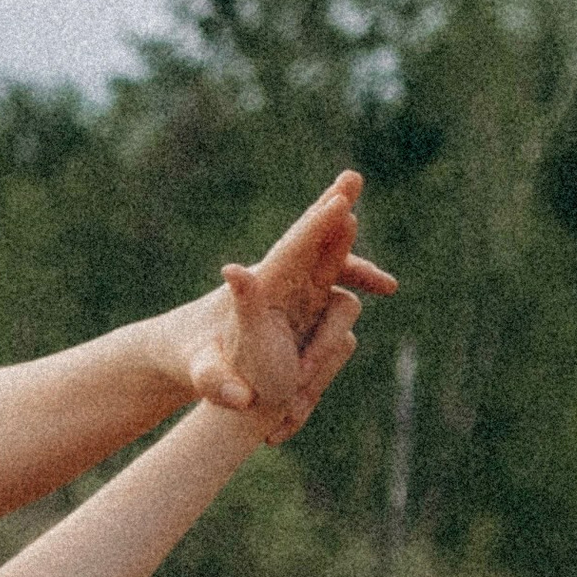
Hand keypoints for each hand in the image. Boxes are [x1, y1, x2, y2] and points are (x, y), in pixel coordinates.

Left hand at [179, 172, 395, 414]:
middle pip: (314, 241)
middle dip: (335, 217)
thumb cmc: (196, 364)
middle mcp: (277, 280)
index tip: (341, 205)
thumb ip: (215, 380)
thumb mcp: (203, 374)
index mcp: (257, 288)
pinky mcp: (301, 301)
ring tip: (386, 279)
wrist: (190, 360)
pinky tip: (384, 287)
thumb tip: (239, 399)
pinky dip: (357, 280)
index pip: (291, 251)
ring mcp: (292, 289)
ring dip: (356, 261)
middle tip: (353, 178)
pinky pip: (336, 283)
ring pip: (330, 262)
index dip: (317, 229)